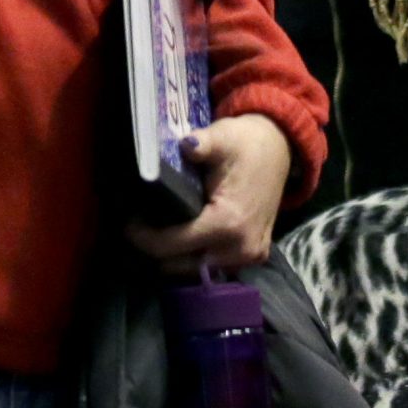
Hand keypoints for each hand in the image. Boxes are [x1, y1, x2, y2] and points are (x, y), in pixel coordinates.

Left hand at [126, 114, 292, 273]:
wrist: (280, 148)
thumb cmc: (246, 143)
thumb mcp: (222, 137)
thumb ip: (200, 145)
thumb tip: (182, 145)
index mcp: (228, 223)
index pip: (172, 246)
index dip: (143, 238)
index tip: (127, 223)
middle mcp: (240, 248)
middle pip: (181, 264)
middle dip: (157, 249)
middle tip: (141, 226)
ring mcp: (250, 256)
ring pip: (197, 269)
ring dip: (176, 255)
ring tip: (159, 230)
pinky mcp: (254, 256)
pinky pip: (215, 265)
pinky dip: (196, 255)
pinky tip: (184, 235)